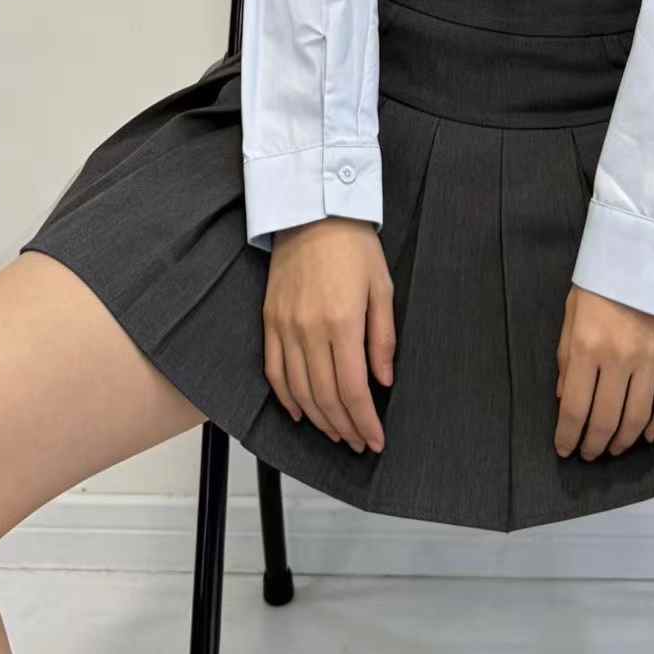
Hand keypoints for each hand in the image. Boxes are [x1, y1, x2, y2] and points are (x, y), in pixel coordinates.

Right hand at [263, 219, 394, 453]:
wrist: (312, 211)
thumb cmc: (354, 245)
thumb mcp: (382, 287)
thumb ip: (383, 337)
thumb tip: (384, 381)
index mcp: (342, 322)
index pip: (352, 390)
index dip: (365, 421)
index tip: (376, 440)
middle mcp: (309, 330)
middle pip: (325, 397)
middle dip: (345, 427)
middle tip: (360, 442)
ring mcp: (285, 326)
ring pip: (299, 391)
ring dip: (318, 419)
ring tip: (337, 433)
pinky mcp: (269, 320)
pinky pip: (274, 371)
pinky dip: (286, 398)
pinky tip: (300, 413)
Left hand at [554, 284, 653, 460]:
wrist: (646, 251)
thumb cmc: (602, 281)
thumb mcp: (571, 313)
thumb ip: (565, 357)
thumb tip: (562, 398)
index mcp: (586, 347)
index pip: (574, 408)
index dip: (567, 436)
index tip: (565, 450)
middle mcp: (617, 358)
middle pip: (605, 420)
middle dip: (594, 445)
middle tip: (589, 454)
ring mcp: (649, 359)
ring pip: (636, 418)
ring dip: (623, 441)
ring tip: (614, 449)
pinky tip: (645, 436)